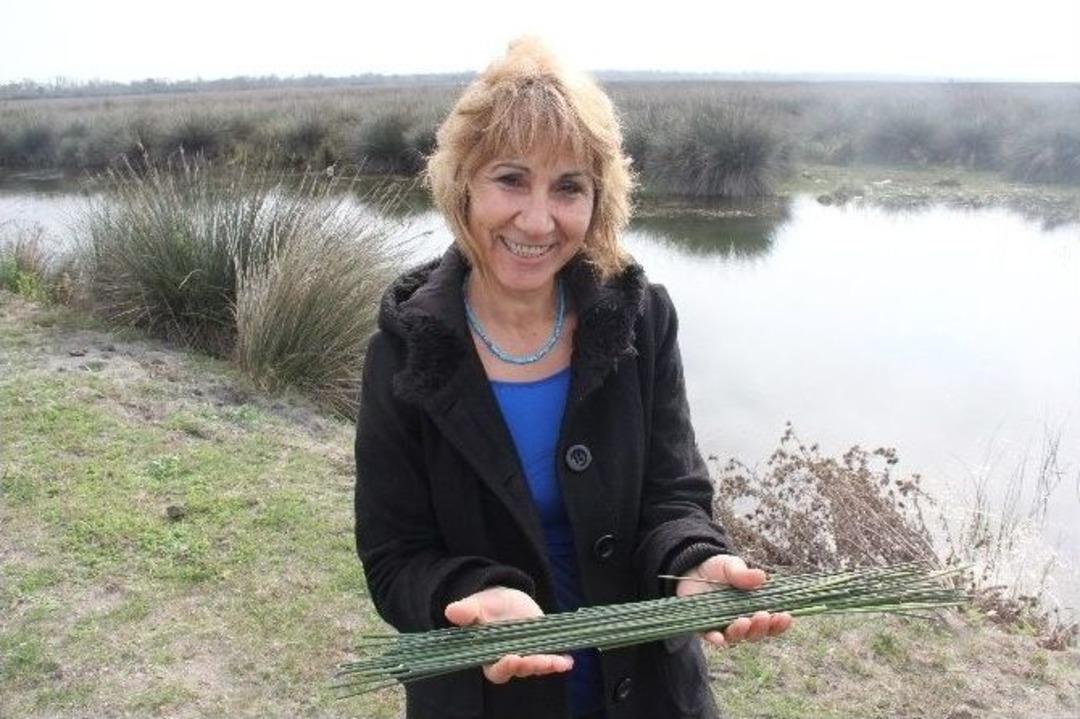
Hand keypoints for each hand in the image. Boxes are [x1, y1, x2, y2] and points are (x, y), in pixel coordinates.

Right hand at [444, 586, 573, 683]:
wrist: (506, 599)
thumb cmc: (487, 605)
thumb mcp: (477, 604)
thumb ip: (466, 611)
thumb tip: (452, 611)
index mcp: (489, 655)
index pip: (496, 670)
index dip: (505, 667)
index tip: (512, 658)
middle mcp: (509, 660)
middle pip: (521, 670)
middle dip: (532, 666)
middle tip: (542, 660)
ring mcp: (527, 655)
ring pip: (537, 665)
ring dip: (549, 664)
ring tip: (560, 662)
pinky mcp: (541, 647)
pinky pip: (551, 656)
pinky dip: (560, 660)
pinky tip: (569, 659)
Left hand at [676, 554, 792, 648]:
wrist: (692, 568)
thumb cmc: (718, 569)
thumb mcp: (731, 566)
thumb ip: (744, 574)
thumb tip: (761, 577)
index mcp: (754, 608)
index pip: (772, 622)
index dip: (780, 624)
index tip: (786, 616)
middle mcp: (742, 621)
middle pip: (756, 633)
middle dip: (762, 627)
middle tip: (763, 615)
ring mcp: (724, 626)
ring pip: (737, 637)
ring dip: (742, 632)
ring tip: (744, 621)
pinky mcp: (704, 627)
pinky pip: (712, 637)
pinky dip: (716, 639)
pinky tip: (719, 638)